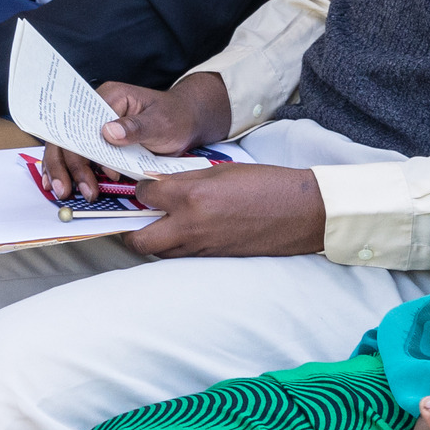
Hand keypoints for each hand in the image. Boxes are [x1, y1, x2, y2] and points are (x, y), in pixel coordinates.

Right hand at [35, 73, 227, 196]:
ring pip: (69, 148)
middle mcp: (97, 110)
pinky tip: (69, 185)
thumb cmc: (176, 117)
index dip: (79, 149)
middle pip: (68, 136)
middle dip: (64, 165)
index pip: (81, 122)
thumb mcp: (161, 122)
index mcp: (109, 97)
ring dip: (65, 171)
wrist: (187, 122)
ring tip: (68, 193)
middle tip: (66, 190)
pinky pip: (81, 156)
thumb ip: (136, 127)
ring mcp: (98, 127)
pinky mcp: (102, 143)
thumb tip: (108, 131)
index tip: (88, 172)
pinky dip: (73, 172)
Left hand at [122, 163, 325, 259]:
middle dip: (131, 230)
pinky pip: (182, 257)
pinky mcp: (214, 259)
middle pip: (140, 240)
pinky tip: (183, 232)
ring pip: (160, 253)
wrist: (299, 211)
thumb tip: (160, 183)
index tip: (145, 187)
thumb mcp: (220, 170)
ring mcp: (201, 247)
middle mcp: (190, 226)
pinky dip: (175, 247)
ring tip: (159, 225)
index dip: (141, 190)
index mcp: (191, 197)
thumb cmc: (264, 184)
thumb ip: (186, 178)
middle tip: (136, 218)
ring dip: (153, 241)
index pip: (146, 196)